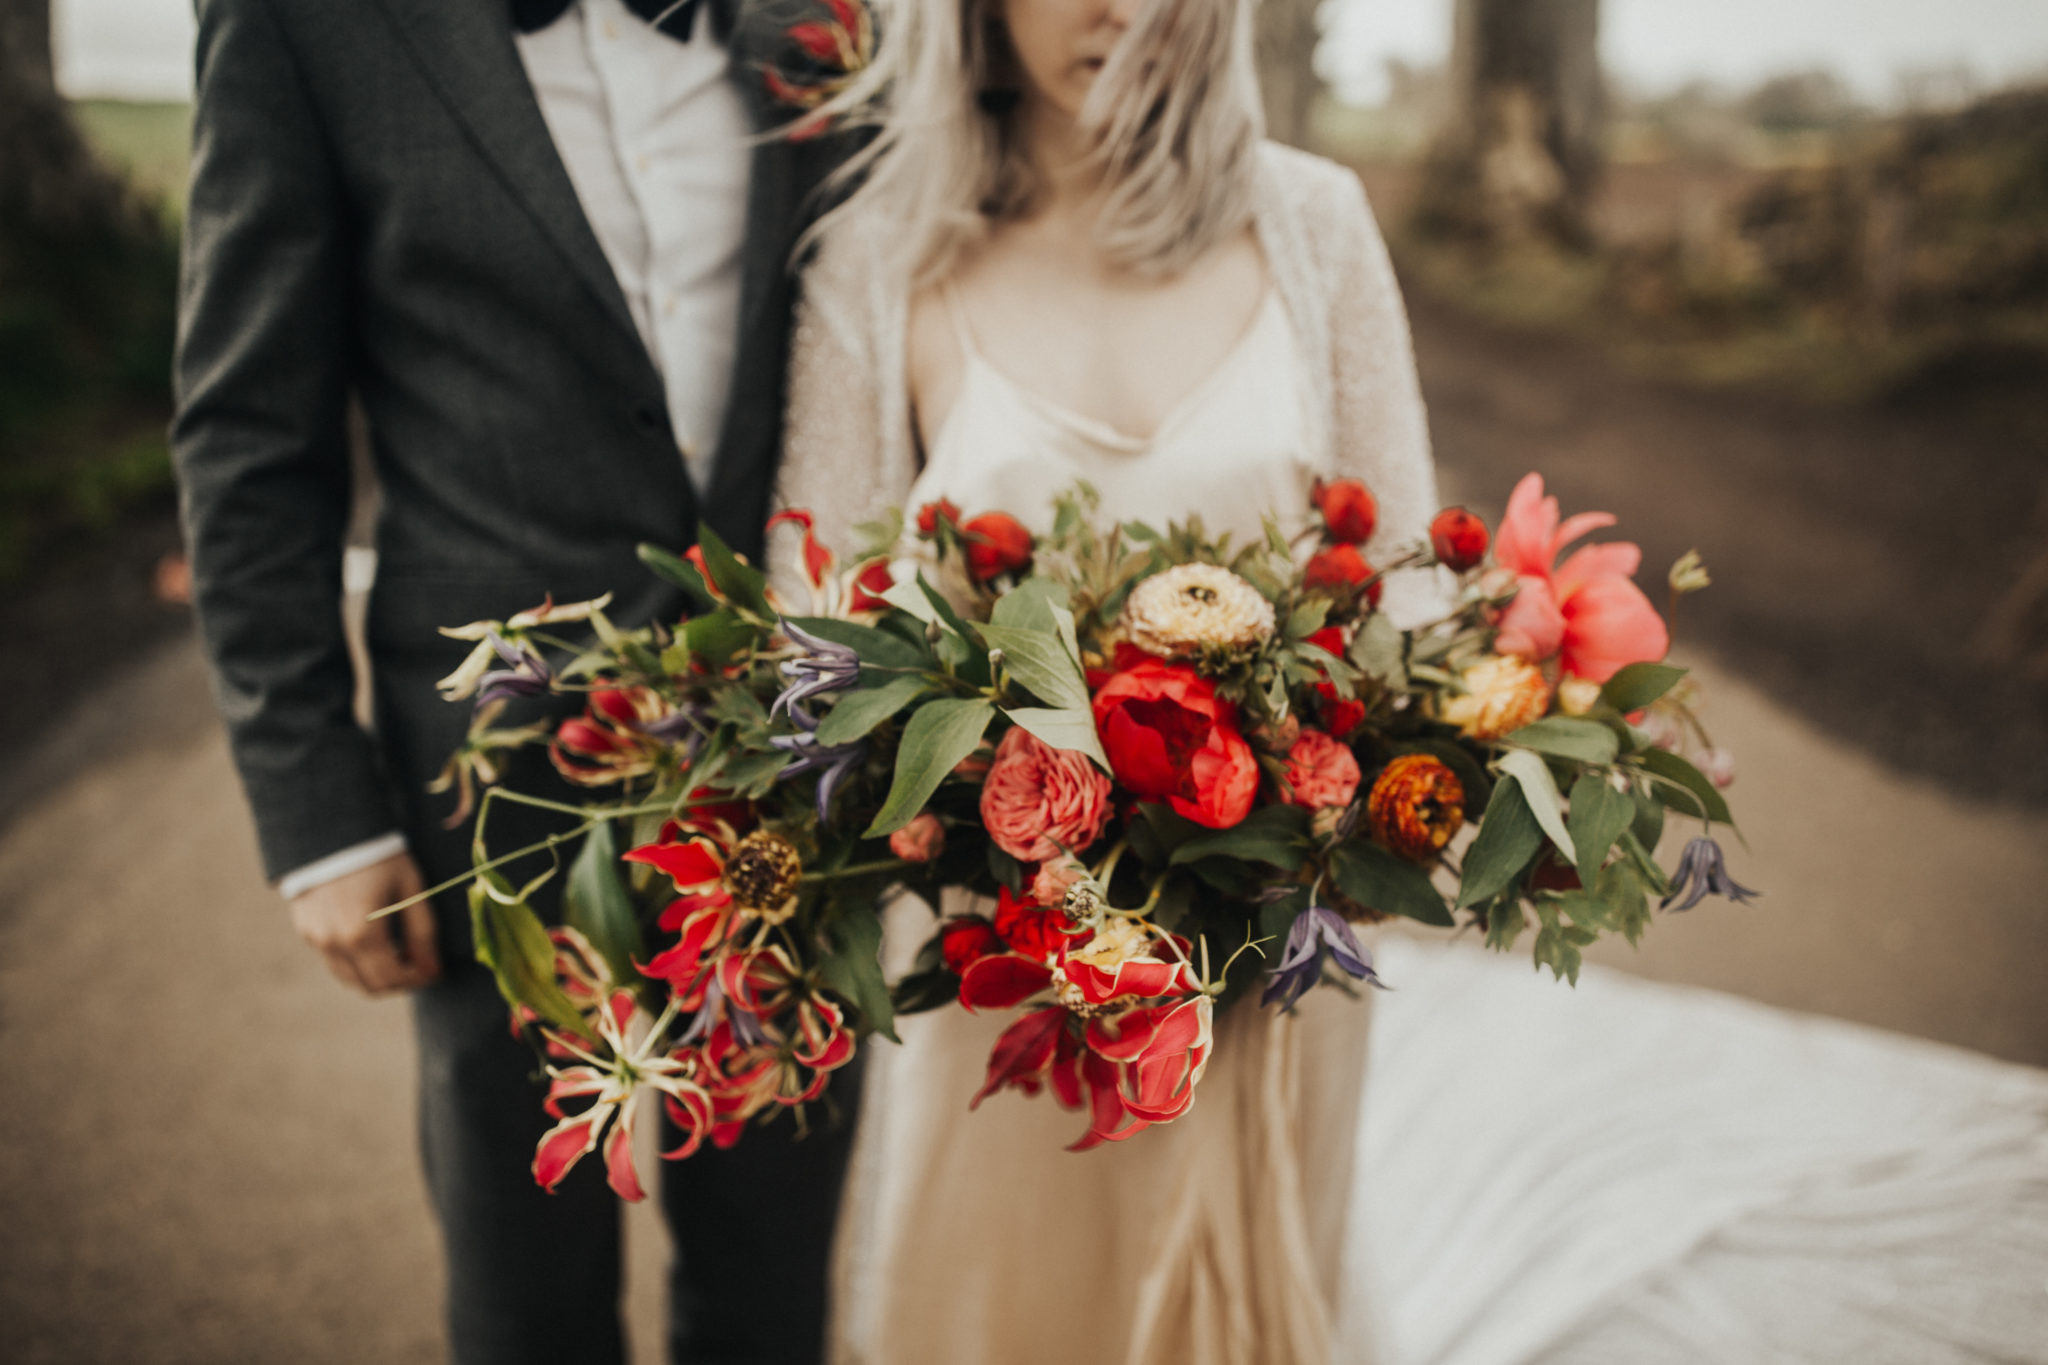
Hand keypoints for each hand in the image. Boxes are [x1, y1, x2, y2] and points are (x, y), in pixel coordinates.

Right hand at [289, 852, 441, 995]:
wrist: (331, 829)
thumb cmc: (380, 856)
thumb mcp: (410, 888)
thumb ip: (422, 932)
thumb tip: (433, 969)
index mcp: (362, 935)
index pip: (393, 979)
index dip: (419, 979)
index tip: (435, 970)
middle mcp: (334, 944)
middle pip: (371, 986)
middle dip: (400, 981)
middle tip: (420, 964)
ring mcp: (315, 940)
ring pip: (350, 978)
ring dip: (377, 975)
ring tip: (399, 951)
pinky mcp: (306, 931)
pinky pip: (334, 961)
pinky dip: (357, 962)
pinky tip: (374, 940)